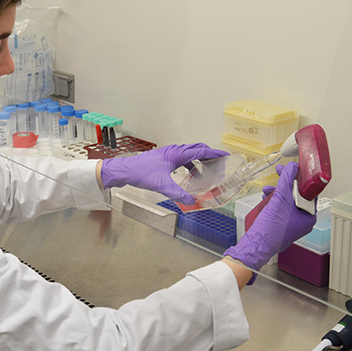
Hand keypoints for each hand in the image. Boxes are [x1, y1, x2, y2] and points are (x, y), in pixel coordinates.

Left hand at [101, 144, 228, 204]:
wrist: (125, 171)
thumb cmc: (141, 173)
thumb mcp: (162, 186)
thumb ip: (178, 194)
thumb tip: (192, 202)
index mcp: (176, 153)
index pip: (201, 151)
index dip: (215, 153)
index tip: (226, 155)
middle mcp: (174, 150)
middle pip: (197, 149)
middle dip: (209, 155)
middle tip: (219, 163)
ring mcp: (168, 154)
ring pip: (189, 154)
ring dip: (199, 161)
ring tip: (206, 173)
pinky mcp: (163, 159)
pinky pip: (182, 159)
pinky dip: (189, 166)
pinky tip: (189, 176)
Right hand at [223, 162, 315, 270]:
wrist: (257, 244)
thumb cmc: (272, 227)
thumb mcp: (281, 198)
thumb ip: (287, 180)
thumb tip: (292, 167)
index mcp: (309, 216)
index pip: (308, 192)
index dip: (299, 178)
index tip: (292, 170)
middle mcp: (302, 221)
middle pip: (296, 196)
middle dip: (284, 185)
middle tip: (279, 173)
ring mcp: (291, 224)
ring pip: (286, 202)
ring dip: (276, 192)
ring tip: (266, 190)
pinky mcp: (281, 226)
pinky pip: (280, 209)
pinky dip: (273, 202)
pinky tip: (265, 198)